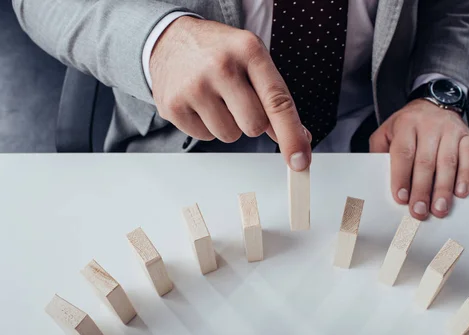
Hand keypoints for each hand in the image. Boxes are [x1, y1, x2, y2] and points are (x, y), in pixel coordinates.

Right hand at [150, 16, 311, 170]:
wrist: (169, 40)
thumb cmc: (218, 52)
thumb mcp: (251, 60)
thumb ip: (275, 97)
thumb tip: (300, 138)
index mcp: (248, 50)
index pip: (277, 101)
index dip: (291, 135)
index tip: (300, 160)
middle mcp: (220, 66)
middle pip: (254, 126)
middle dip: (252, 121)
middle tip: (238, 99)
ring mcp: (194, 86)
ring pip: (230, 135)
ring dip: (228, 124)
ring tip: (215, 98)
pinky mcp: (173, 106)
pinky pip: (205, 137)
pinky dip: (206, 126)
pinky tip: (198, 102)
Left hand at [370, 99, 468, 219]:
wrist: (435, 103)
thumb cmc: (407, 126)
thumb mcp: (386, 133)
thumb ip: (379, 153)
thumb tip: (376, 181)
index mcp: (406, 125)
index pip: (403, 153)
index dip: (402, 177)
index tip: (401, 198)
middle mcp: (429, 125)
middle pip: (425, 162)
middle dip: (422, 190)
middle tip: (420, 211)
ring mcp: (450, 130)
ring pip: (448, 162)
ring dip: (444, 189)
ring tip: (440, 209)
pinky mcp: (467, 136)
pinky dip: (466, 175)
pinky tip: (460, 192)